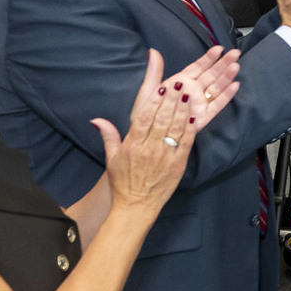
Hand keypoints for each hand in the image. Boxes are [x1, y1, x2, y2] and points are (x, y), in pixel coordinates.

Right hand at [96, 50, 239, 213]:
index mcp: (133, 145)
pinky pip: (185, 144)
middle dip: (172, 100)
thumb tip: (96, 119)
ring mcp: (165, 157)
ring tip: (189, 94)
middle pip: (162, 119)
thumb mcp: (111, 158)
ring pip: (175, 129)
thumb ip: (108, 136)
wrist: (136, 206)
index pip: (144, 118)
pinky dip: (190, 130)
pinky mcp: (178, 165)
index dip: (154, 101)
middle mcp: (149, 149)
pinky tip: (194, 117)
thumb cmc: (123, 182)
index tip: (161, 87)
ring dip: (183, 110)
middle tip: (180, 83)